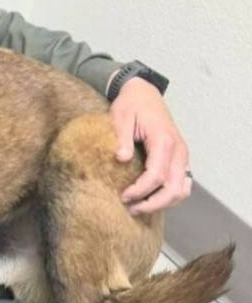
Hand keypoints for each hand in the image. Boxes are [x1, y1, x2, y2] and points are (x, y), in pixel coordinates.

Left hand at [110, 77, 191, 213]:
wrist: (144, 93)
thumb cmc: (131, 104)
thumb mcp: (120, 116)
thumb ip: (122, 138)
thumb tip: (121, 158)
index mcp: (163, 140)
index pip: (156, 175)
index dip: (140, 190)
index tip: (123, 197)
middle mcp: (178, 150)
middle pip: (174, 188)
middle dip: (153, 203)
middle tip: (130, 209)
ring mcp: (182, 154)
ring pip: (181, 189)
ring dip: (162, 203)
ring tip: (138, 207)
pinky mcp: (180, 158)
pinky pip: (181, 183)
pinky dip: (169, 195)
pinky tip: (151, 199)